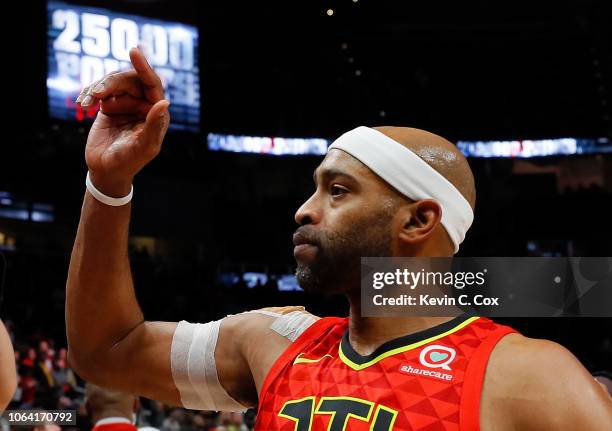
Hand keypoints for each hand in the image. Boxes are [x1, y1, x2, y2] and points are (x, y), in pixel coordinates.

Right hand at [76, 47, 169, 196]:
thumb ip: (153, 125)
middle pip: (130, 79)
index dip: (144, 67)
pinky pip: (100, 90)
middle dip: (112, 82)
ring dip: (98, 88)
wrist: (106, 171)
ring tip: (87, 102)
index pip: (153, 84)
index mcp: (156, 113)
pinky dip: (90, 93)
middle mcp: (143, 105)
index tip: (133, 50)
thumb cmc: (129, 161)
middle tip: (97, 93)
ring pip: (113, 82)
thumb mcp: (144, 146)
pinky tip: (83, 103)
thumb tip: (164, 102)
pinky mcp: (109, 106)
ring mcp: (126, 104)